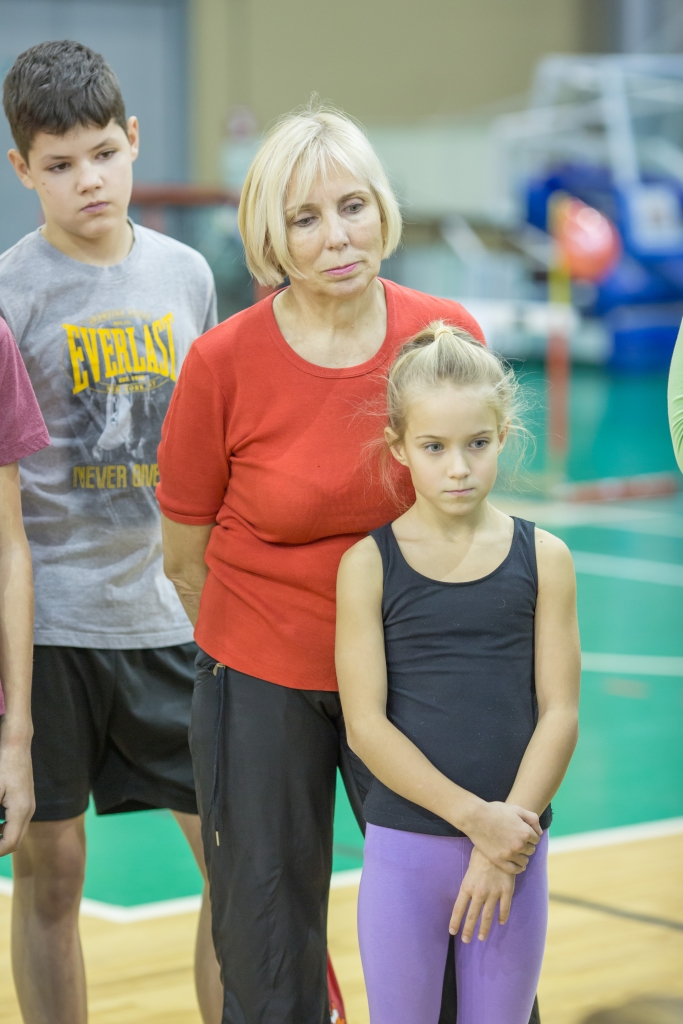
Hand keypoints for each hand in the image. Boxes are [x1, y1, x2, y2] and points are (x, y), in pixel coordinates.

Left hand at [0, 740, 34, 855]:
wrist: (16, 743)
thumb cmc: (2, 763)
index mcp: (21, 810)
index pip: (9, 844)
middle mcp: (29, 810)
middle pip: (15, 842)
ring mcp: (29, 804)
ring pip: (16, 833)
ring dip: (0, 838)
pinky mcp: (25, 799)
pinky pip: (16, 823)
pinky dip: (3, 829)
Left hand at [450, 846, 514, 942]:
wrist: (497, 845)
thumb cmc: (480, 853)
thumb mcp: (469, 869)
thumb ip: (468, 884)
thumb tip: (467, 895)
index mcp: (467, 886)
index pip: (459, 908)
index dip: (455, 921)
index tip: (452, 932)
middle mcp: (479, 892)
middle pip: (472, 916)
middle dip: (468, 929)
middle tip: (466, 940)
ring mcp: (493, 893)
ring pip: (488, 916)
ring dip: (484, 928)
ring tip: (482, 937)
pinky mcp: (506, 890)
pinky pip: (505, 908)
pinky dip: (503, 916)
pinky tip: (501, 923)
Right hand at [463, 801, 540, 873]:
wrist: (475, 818)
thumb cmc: (495, 811)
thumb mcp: (516, 809)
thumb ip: (532, 818)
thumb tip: (539, 832)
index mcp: (525, 832)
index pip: (536, 839)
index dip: (530, 835)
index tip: (522, 833)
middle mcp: (519, 845)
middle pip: (531, 850)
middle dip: (526, 845)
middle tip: (517, 840)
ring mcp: (509, 854)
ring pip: (524, 861)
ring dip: (522, 856)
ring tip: (515, 851)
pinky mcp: (500, 860)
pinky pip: (514, 870)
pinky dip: (518, 868)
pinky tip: (517, 864)